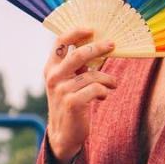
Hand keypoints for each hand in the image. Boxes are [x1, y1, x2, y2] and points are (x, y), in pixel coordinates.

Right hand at [44, 29, 116, 160]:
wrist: (64, 135)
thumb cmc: (70, 103)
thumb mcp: (68, 82)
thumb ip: (76, 66)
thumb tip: (97, 45)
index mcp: (51, 68)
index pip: (59, 42)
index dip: (75, 32)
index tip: (91, 29)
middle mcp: (53, 77)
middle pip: (79, 54)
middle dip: (99, 47)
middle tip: (113, 45)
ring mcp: (61, 90)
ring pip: (92, 75)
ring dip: (108, 78)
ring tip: (113, 83)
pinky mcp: (72, 103)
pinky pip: (95, 88)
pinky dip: (104, 91)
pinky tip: (103, 96)